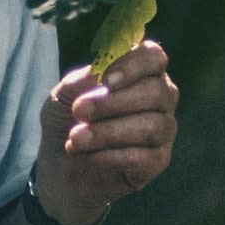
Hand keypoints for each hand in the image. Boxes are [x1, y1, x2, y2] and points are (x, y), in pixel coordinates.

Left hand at [32, 38, 177, 224]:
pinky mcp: (158, 161)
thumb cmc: (67, 122)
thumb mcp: (62, 98)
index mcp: (140, 73)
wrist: (60, 167)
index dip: (133, 65)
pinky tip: (88, 156)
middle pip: (157, 91)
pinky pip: (143, 156)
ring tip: (76, 139)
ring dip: (108, 132)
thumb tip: (99, 73)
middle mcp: (160, 98)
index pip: (153, 57)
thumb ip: (79, 82)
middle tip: (79, 111)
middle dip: (113, 102)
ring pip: (151, 126)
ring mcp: (163, 130)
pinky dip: (111, 156)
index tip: (105, 80)